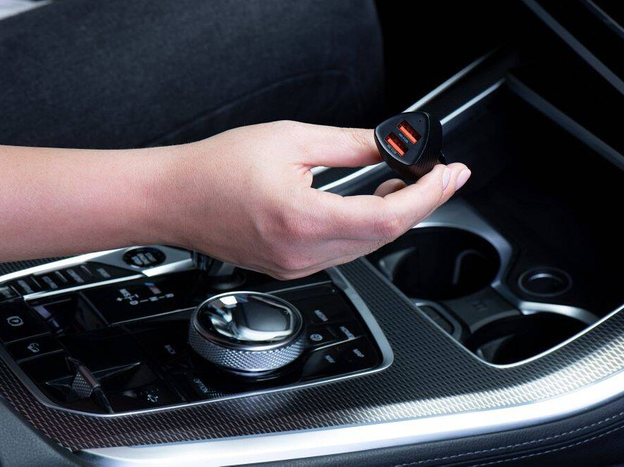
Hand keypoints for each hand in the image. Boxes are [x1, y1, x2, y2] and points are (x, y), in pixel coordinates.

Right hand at [145, 121, 470, 278]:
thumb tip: (388, 146)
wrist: (175, 198)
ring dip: (392, 216)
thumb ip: (348, 145)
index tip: (448, 175)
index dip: (428, 196)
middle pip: (384, 235)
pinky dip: (365, 229)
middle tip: (435, 173)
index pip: (388, 217)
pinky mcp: (290, 268)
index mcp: (303, 219)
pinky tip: (368, 204)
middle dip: (419, 203)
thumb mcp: (290, 140)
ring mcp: (297, 266)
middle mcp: (302, 252)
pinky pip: (343, 253)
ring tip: (404, 183)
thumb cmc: (216, 169)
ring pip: (366, 247)